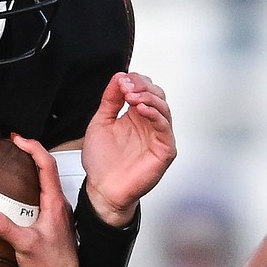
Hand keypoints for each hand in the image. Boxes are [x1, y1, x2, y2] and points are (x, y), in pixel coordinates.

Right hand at [0, 134, 78, 266]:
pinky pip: (38, 202)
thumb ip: (4, 227)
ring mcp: (55, 218)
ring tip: (12, 170)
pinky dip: (27, 193)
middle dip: (29, 156)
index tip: (18, 139)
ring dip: (29, 174)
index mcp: (56, 206)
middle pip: (46, 172)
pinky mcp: (49, 228)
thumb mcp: (25, 245)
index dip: (33, 148)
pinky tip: (13, 202)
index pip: (47, 166)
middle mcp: (58, 209)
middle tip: (13, 148)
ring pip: (43, 187)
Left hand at [82, 72, 175, 226]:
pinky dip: (155, 115)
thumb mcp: (100, 122)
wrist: (102, 189)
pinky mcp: (164, 150)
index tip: (121, 81)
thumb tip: (120, 77)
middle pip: (157, 95)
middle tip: (127, 87)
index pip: (144, 89)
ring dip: (148, 98)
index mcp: (135, 117)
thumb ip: (110, 100)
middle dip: (142, 86)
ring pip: (163, 108)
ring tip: (132, 97)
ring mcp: (158, 137)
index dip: (135, 81)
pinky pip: (165, 128)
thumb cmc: (102, 163)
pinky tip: (142, 109)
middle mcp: (148, 125)